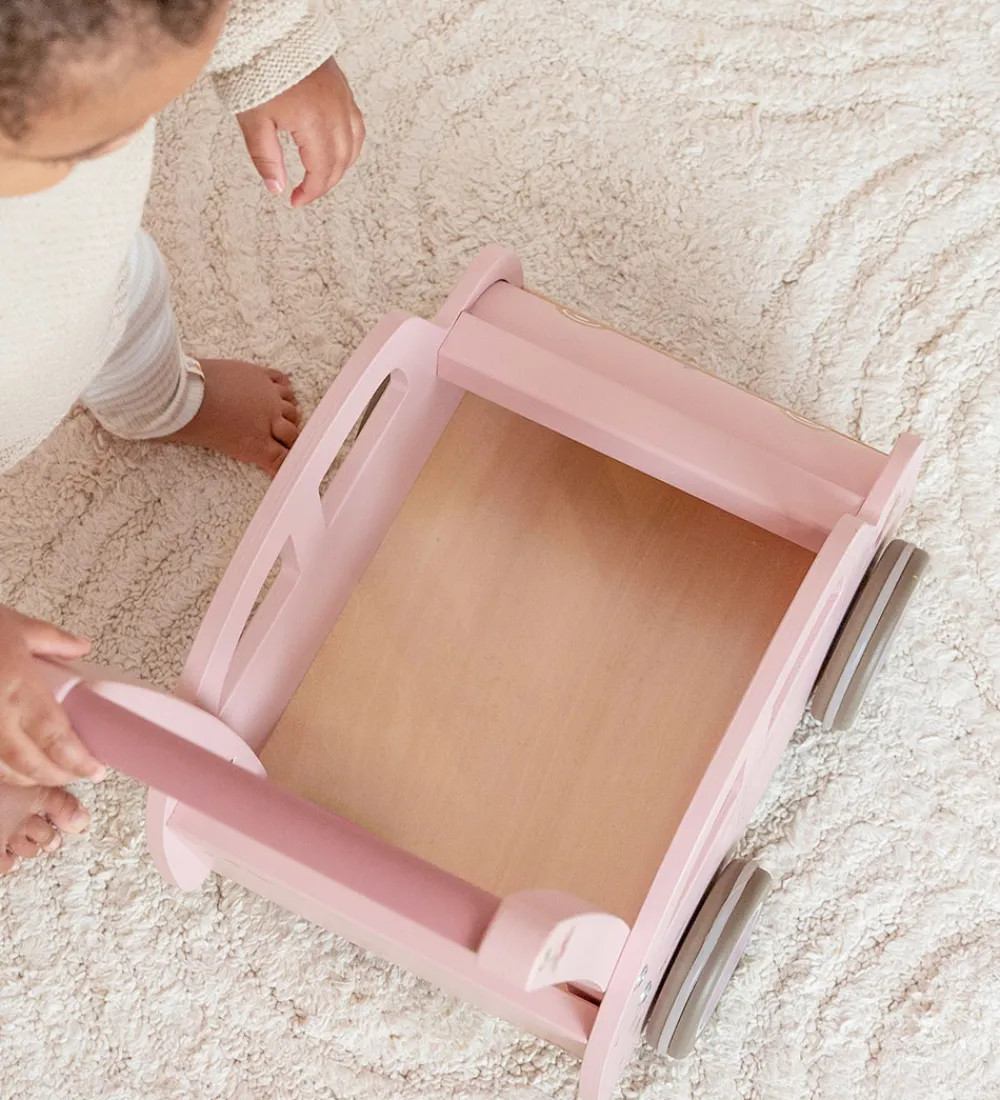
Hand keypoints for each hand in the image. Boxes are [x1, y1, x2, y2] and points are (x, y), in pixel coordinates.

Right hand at [0, 607, 104, 786]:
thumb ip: (54, 640)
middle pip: (29, 761)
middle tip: (79, 776)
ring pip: (2, 768)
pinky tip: (15, 769)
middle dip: (56, 776)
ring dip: (28, 778)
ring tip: (50, 774)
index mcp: (17, 687)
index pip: (53, 735)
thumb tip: (82, 647)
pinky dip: (3, 770)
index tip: (95, 770)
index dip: (75, 760)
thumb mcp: (17, 627)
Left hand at [237, 57, 364, 207]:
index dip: (310, 192)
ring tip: (321, 175)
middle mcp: (335, 112)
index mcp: (314, 122)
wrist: (269, 31)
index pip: (321, 171)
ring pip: (354, 145)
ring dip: (340, 166)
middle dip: (324, 183)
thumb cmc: (257, 70)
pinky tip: (335, 149)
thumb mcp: (253, 120)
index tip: (295, 200)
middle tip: (305, 192)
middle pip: (340, 162)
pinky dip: (349, 144)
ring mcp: (343, 99)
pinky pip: (356, 125)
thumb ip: (266, 158)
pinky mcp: (343, 88)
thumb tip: (276, 188)